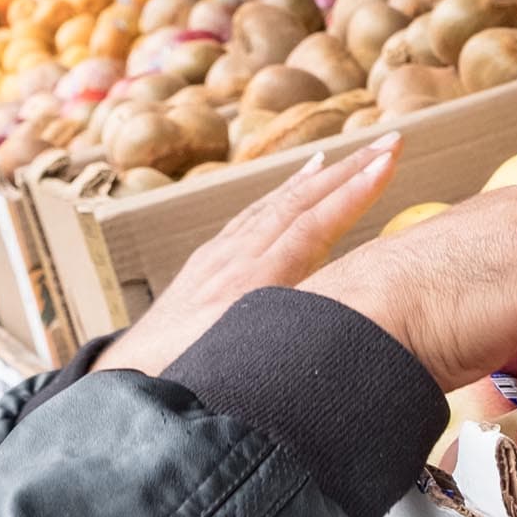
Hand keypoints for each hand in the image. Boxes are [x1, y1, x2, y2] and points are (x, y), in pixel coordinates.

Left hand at [94, 133, 401, 376]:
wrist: (128, 373)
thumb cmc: (185, 374)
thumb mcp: (243, 361)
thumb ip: (285, 335)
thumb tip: (336, 317)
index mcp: (251, 283)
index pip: (313, 225)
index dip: (354, 193)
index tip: (388, 162)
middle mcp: (234, 260)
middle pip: (299, 203)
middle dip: (347, 170)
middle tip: (388, 142)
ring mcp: (217, 257)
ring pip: (272, 206)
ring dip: (313, 179)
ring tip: (342, 157)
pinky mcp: (204, 263)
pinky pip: (248, 218)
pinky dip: (275, 197)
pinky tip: (286, 191)